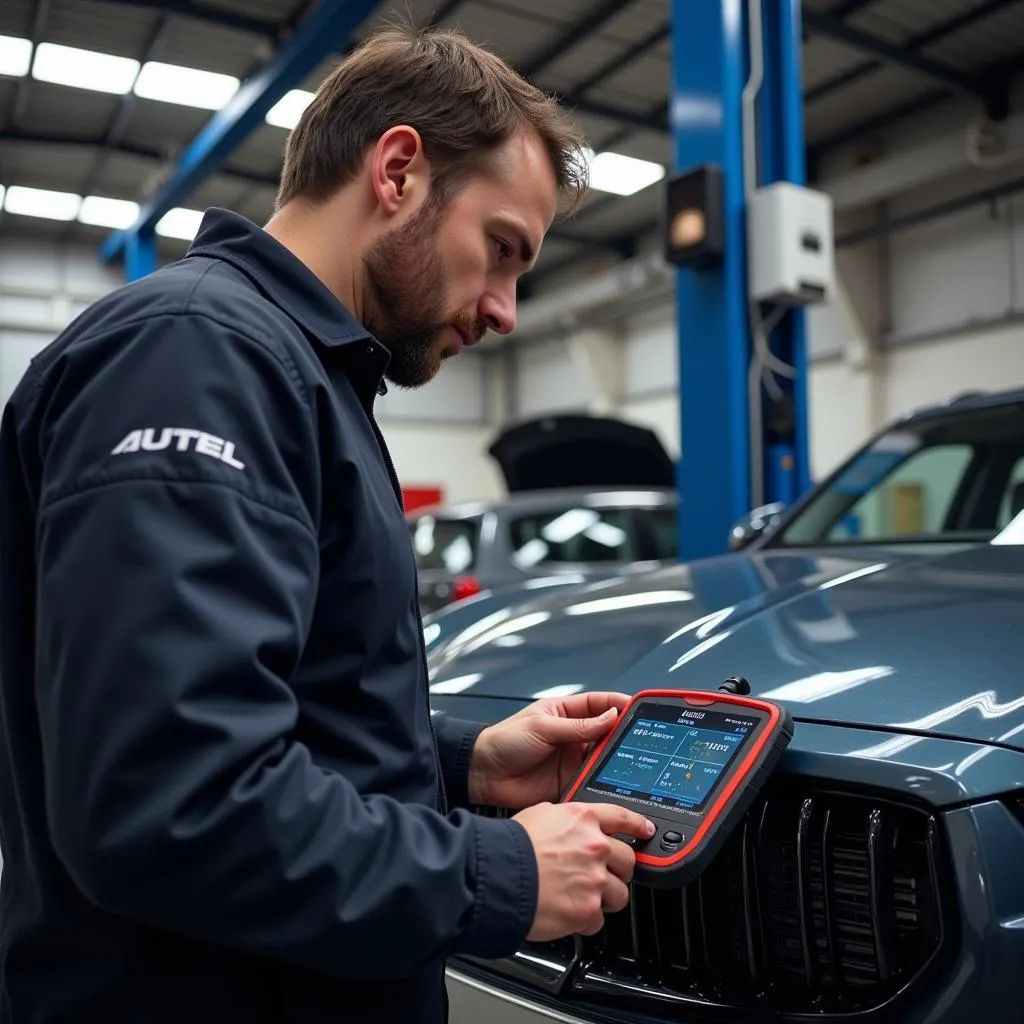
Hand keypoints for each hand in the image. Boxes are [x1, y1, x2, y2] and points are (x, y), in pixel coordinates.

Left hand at [468, 692, 630, 808]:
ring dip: (616, 762)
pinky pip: (592, 782)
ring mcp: (573, 760)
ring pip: (604, 760)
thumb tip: (610, 716)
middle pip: (608, 734)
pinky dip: (604, 784)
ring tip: (632, 763)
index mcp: (566, 713)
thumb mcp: (542, 726)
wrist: (483, 774)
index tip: (639, 708)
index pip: (600, 704)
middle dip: (624, 735)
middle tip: (643, 740)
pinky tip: (614, 785)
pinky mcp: (569, 783)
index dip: (620, 705)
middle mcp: (573, 736)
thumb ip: (577, 726)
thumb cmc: (504, 741)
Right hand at [513, 801, 654, 940]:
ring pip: (620, 894)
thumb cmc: (511, 846)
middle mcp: (595, 846)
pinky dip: (586, 920)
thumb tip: (571, 828)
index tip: (645, 830)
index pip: (622, 817)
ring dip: (605, 898)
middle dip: (619, 870)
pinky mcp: (588, 910)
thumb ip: (566, 820)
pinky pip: (598, 920)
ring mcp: (595, 879)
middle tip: (602, 875)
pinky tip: (569, 913)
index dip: (638, 825)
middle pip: (628, 860)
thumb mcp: (541, 814)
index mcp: (583, 819)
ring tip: (583, 898)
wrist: (498, 875)